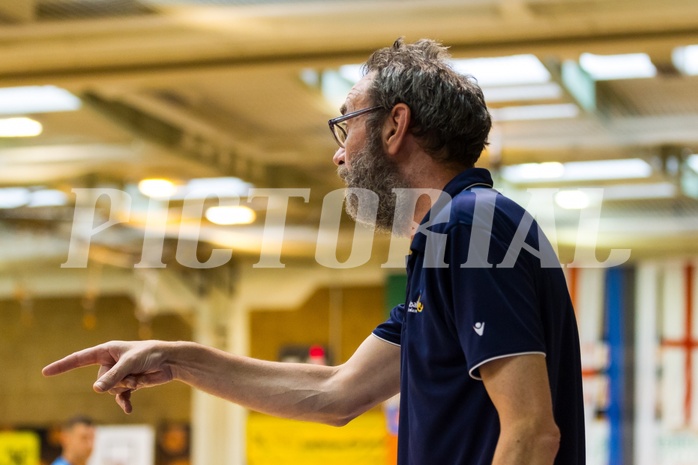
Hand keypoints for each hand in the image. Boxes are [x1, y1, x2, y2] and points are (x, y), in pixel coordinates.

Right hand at [42, 340, 174, 413]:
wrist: (169, 361)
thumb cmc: (150, 354)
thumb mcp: (130, 363)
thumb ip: (113, 376)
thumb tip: (96, 389)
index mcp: (106, 350)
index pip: (79, 359)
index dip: (63, 365)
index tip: (45, 372)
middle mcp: (109, 362)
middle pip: (100, 380)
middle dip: (116, 380)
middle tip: (133, 373)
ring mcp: (118, 374)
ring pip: (110, 389)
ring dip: (125, 387)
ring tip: (139, 378)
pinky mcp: (128, 385)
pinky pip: (119, 398)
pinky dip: (124, 402)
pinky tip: (128, 408)